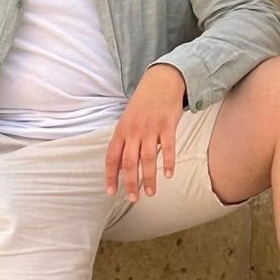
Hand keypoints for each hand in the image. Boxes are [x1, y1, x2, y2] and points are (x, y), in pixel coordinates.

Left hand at [105, 64, 185, 201]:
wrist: (161, 81)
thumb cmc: (143, 103)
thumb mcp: (128, 119)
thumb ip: (125, 139)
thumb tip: (121, 165)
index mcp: (121, 129)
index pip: (112, 156)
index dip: (110, 175)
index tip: (111, 191)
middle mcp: (134, 130)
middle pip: (129, 161)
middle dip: (130, 183)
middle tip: (133, 199)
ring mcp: (150, 128)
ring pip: (147, 158)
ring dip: (149, 178)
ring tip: (151, 193)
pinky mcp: (167, 125)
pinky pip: (167, 147)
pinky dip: (168, 162)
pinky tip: (168, 175)